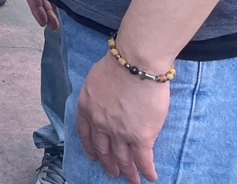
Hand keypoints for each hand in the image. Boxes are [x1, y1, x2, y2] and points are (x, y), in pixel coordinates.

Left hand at [76, 52, 167, 182]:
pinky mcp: (140, 136)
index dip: (90, 147)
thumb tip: (104, 100)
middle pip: (103, 150)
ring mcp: (119, 132)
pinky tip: (151, 177)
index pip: (85, 134)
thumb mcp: (95, 80)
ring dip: (127, 172)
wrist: (135, 65)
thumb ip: (97, 95)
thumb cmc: (118, 65)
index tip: (93, 156)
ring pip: (122, 159)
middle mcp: (100, 123)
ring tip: (132, 180)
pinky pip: (143, 159)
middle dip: (108, 163)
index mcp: (87, 108)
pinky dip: (147, 171)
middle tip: (112, 172)